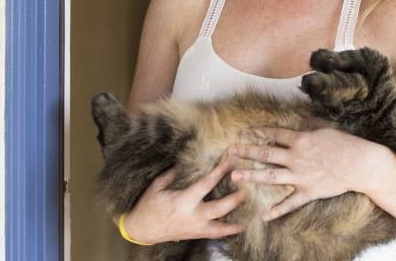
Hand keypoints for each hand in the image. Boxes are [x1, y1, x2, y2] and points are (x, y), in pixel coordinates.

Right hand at [123, 148, 246, 244]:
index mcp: (183, 201)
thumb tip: (185, 160)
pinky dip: (229, 231)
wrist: (142, 230)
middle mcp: (193, 216)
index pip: (206, 184)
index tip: (230, 161)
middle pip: (220, 208)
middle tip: (249, 187)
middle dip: (236, 198)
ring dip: (237, 219)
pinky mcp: (197, 234)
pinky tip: (241, 225)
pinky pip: (216, 234)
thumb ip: (172, 174)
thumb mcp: (157, 186)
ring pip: (222, 226)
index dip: (220, 172)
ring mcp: (196, 228)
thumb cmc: (149, 206)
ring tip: (252, 211)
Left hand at [228, 127, 386, 220]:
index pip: (275, 134)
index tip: (247, 130)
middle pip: (266, 153)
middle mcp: (296, 157)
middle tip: (230, 151)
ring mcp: (300, 176)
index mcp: (301, 140)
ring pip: (271, 176)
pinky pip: (290, 203)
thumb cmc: (346, 144)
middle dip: (246, 151)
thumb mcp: (326, 129)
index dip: (261, 131)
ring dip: (252, 175)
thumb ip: (309, 126)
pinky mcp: (308, 192)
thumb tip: (299, 119)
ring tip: (235, 176)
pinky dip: (277, 210)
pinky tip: (264, 216)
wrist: (360, 164)